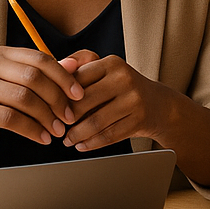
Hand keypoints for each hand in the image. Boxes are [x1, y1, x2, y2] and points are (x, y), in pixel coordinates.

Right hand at [0, 46, 83, 146]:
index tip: (78, 94)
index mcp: (0, 53)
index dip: (63, 76)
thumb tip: (75, 65)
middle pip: (33, 78)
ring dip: (46, 117)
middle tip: (69, 117)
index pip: (39, 59)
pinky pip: (11, 119)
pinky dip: (31, 130)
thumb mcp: (12, 80)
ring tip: (57, 130)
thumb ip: (41, 72)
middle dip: (57, 99)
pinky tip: (41, 138)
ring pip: (23, 99)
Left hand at [61, 50, 180, 150]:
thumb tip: (54, 69)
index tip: (50, 106)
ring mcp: (134, 100)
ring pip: (95, 122)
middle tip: (56, 126)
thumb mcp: (105, 70)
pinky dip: (91, 143)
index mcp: (112, 63)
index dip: (60, 95)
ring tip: (67, 139)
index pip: (77, 79)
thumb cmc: (123, 87)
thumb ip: (79, 66)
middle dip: (66, 118)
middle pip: (84, 101)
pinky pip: (109, 135)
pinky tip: (82, 145)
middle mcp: (124, 79)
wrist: (159, 105)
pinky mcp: (139, 120)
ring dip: (76, 135)